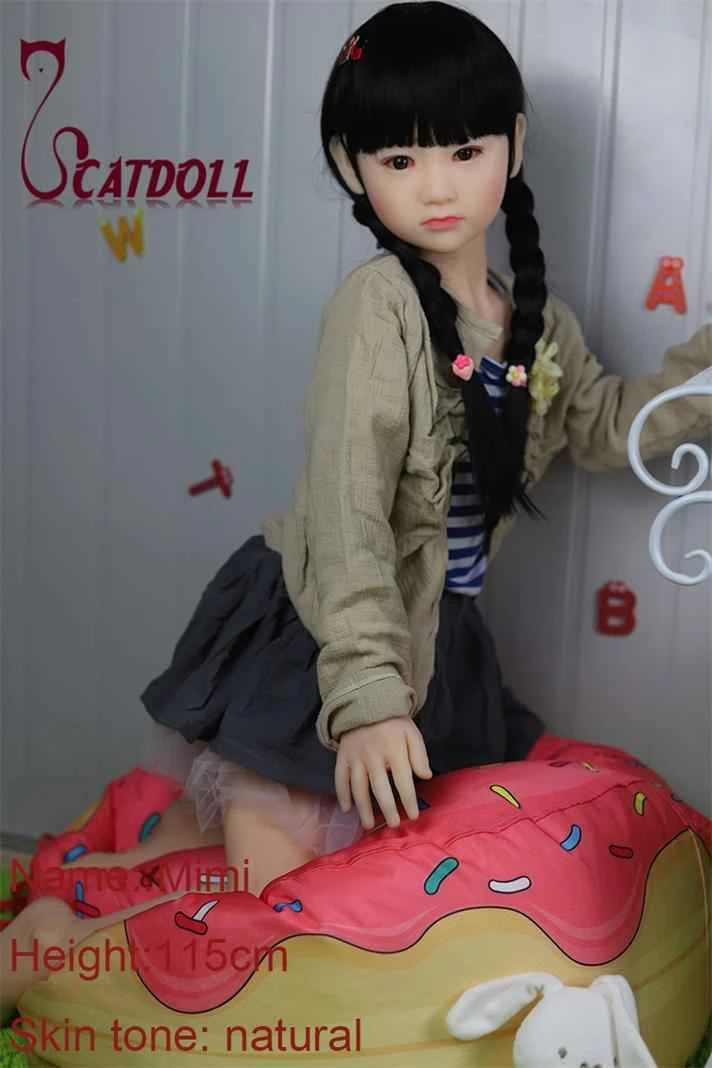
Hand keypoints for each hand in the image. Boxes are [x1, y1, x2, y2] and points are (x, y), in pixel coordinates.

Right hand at [334, 716, 431, 830]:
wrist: (367, 702)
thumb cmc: (393, 723)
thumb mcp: (412, 733)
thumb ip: (420, 755)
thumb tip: (425, 777)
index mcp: (394, 750)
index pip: (403, 781)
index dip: (409, 801)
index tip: (413, 816)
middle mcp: (374, 756)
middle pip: (380, 789)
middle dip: (387, 810)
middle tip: (393, 825)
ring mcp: (356, 757)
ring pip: (358, 788)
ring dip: (363, 808)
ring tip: (368, 825)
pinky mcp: (342, 756)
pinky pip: (340, 778)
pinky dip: (342, 794)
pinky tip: (346, 808)